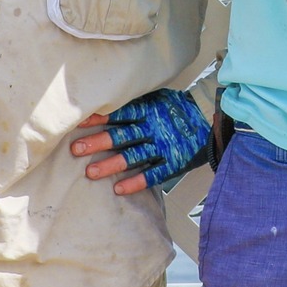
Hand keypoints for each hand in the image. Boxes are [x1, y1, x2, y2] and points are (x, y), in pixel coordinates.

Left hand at [71, 89, 211, 194]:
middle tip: (76, 150)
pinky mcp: (173, 162)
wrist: (210, 118)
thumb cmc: (178, 108)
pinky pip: (153, 174)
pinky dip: (136, 182)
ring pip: (133, 157)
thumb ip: (137, 103)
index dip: (100, 119)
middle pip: (122, 137)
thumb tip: (108, 101)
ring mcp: (163, 147)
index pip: (120, 114)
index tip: (79, 123)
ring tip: (90, 173)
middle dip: (98, 143)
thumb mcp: (158, 98)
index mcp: (149, 111)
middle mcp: (153, 129)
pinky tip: (118, 189)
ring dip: (110, 165)